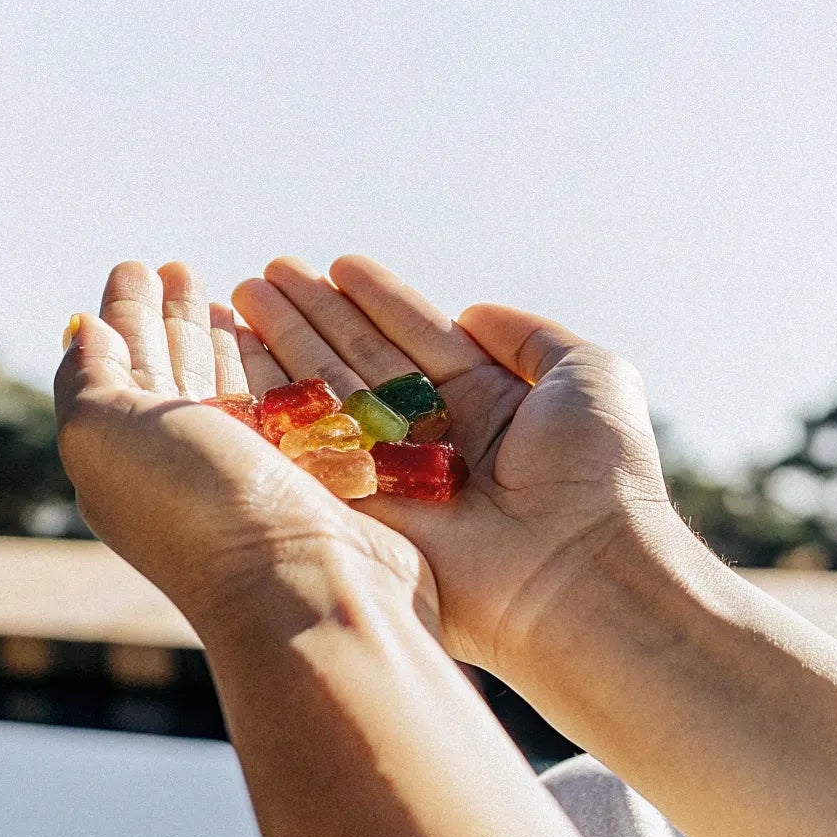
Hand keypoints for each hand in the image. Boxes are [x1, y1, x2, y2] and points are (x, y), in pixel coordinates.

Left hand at [54, 262, 432, 641]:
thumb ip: (85, 377)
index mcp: (124, 456)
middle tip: (180, 266)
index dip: (125, 312)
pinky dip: (281, 373)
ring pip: (231, 390)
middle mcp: (182, 467)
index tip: (136, 265)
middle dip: (173, 317)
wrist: (306, 586)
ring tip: (231, 292)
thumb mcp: (106, 432)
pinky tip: (284, 347)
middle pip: (173, 372)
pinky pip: (289, 410)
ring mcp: (249, 477)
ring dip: (224, 339)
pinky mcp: (310, 483)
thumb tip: (85, 331)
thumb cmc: (197, 506)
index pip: (119, 365)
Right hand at [231, 255, 675, 670]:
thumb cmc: (598, 473)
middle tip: (260, 277)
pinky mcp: (366, 518)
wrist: (581, 571)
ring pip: (329, 401)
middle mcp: (435, 440)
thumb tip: (471, 313)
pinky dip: (274, 410)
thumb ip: (529, 336)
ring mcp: (397, 480)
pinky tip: (238, 363)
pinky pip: (312, 455)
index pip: (416, 339)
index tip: (334, 265)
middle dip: (312, 318)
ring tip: (241, 298)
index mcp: (488, 405)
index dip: (374, 301)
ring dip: (283, 349)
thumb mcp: (587, 374)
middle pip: (361, 364)